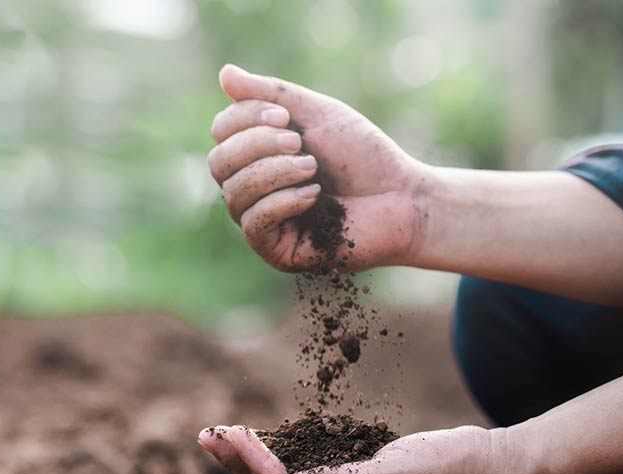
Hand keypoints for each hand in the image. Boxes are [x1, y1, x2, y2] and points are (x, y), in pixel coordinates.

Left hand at [197, 424, 517, 473]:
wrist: (494, 466)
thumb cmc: (449, 470)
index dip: (253, 466)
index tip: (225, 435)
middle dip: (241, 463)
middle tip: (207, 433)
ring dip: (259, 458)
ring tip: (223, 436)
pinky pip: (314, 472)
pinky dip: (289, 454)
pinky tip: (269, 441)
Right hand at [207, 64, 426, 271]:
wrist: (403, 197)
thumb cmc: (363, 156)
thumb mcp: (317, 114)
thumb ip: (271, 94)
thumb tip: (224, 74)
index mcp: (257, 154)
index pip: (221, 133)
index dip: (244, 119)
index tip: (285, 117)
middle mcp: (252, 188)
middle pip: (219, 163)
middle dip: (257, 146)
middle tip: (299, 143)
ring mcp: (262, 222)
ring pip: (234, 193)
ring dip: (275, 172)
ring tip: (312, 169)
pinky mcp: (276, 251)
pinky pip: (254, 224)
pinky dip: (282, 202)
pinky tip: (314, 194)